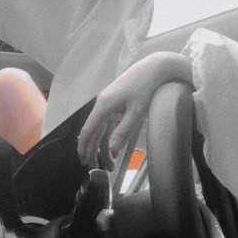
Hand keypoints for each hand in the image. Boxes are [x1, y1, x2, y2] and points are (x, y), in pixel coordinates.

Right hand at [77, 52, 192, 168]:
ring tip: (110, 165)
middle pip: (93, 132)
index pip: (88, 130)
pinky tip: (114, 148)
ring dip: (104, 147)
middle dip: (93, 151)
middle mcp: (102, 104)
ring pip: (101, 130)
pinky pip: (108, 124)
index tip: (83, 160)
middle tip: (94, 168)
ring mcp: (108, 103)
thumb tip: (112, 151)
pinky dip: (110, 137)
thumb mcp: (137, 112)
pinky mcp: (116, 103)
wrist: (154, 68)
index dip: (84, 147)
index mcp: (104, 105)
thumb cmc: (146, 87)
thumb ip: (123, 132)